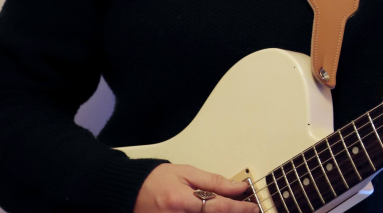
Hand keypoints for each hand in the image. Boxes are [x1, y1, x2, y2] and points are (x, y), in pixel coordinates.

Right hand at [134, 164, 258, 211]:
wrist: (128, 191)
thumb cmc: (156, 179)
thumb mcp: (187, 173)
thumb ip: (214, 181)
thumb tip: (237, 187)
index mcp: (181, 201)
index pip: (219, 207)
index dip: (239, 208)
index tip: (254, 207)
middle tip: (248, 211)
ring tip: (231, 210)